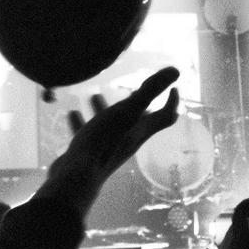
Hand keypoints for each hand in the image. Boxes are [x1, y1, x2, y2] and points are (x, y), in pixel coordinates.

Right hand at [37, 67, 179, 212]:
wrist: (76, 178)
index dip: (172, 101)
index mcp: (142, 131)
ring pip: (112, 126)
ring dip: (105, 109)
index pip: (166, 116)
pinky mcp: (90, 155)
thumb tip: (176, 70)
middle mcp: (129, 140)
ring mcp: (110, 149)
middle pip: (140, 120)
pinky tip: (72, 113)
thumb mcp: (127, 111)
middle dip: (135, 102)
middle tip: (131, 88)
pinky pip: (88, 135)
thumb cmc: (104, 142)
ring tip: (94, 95)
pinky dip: (82, 123)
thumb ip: (150, 91)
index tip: (174, 86)